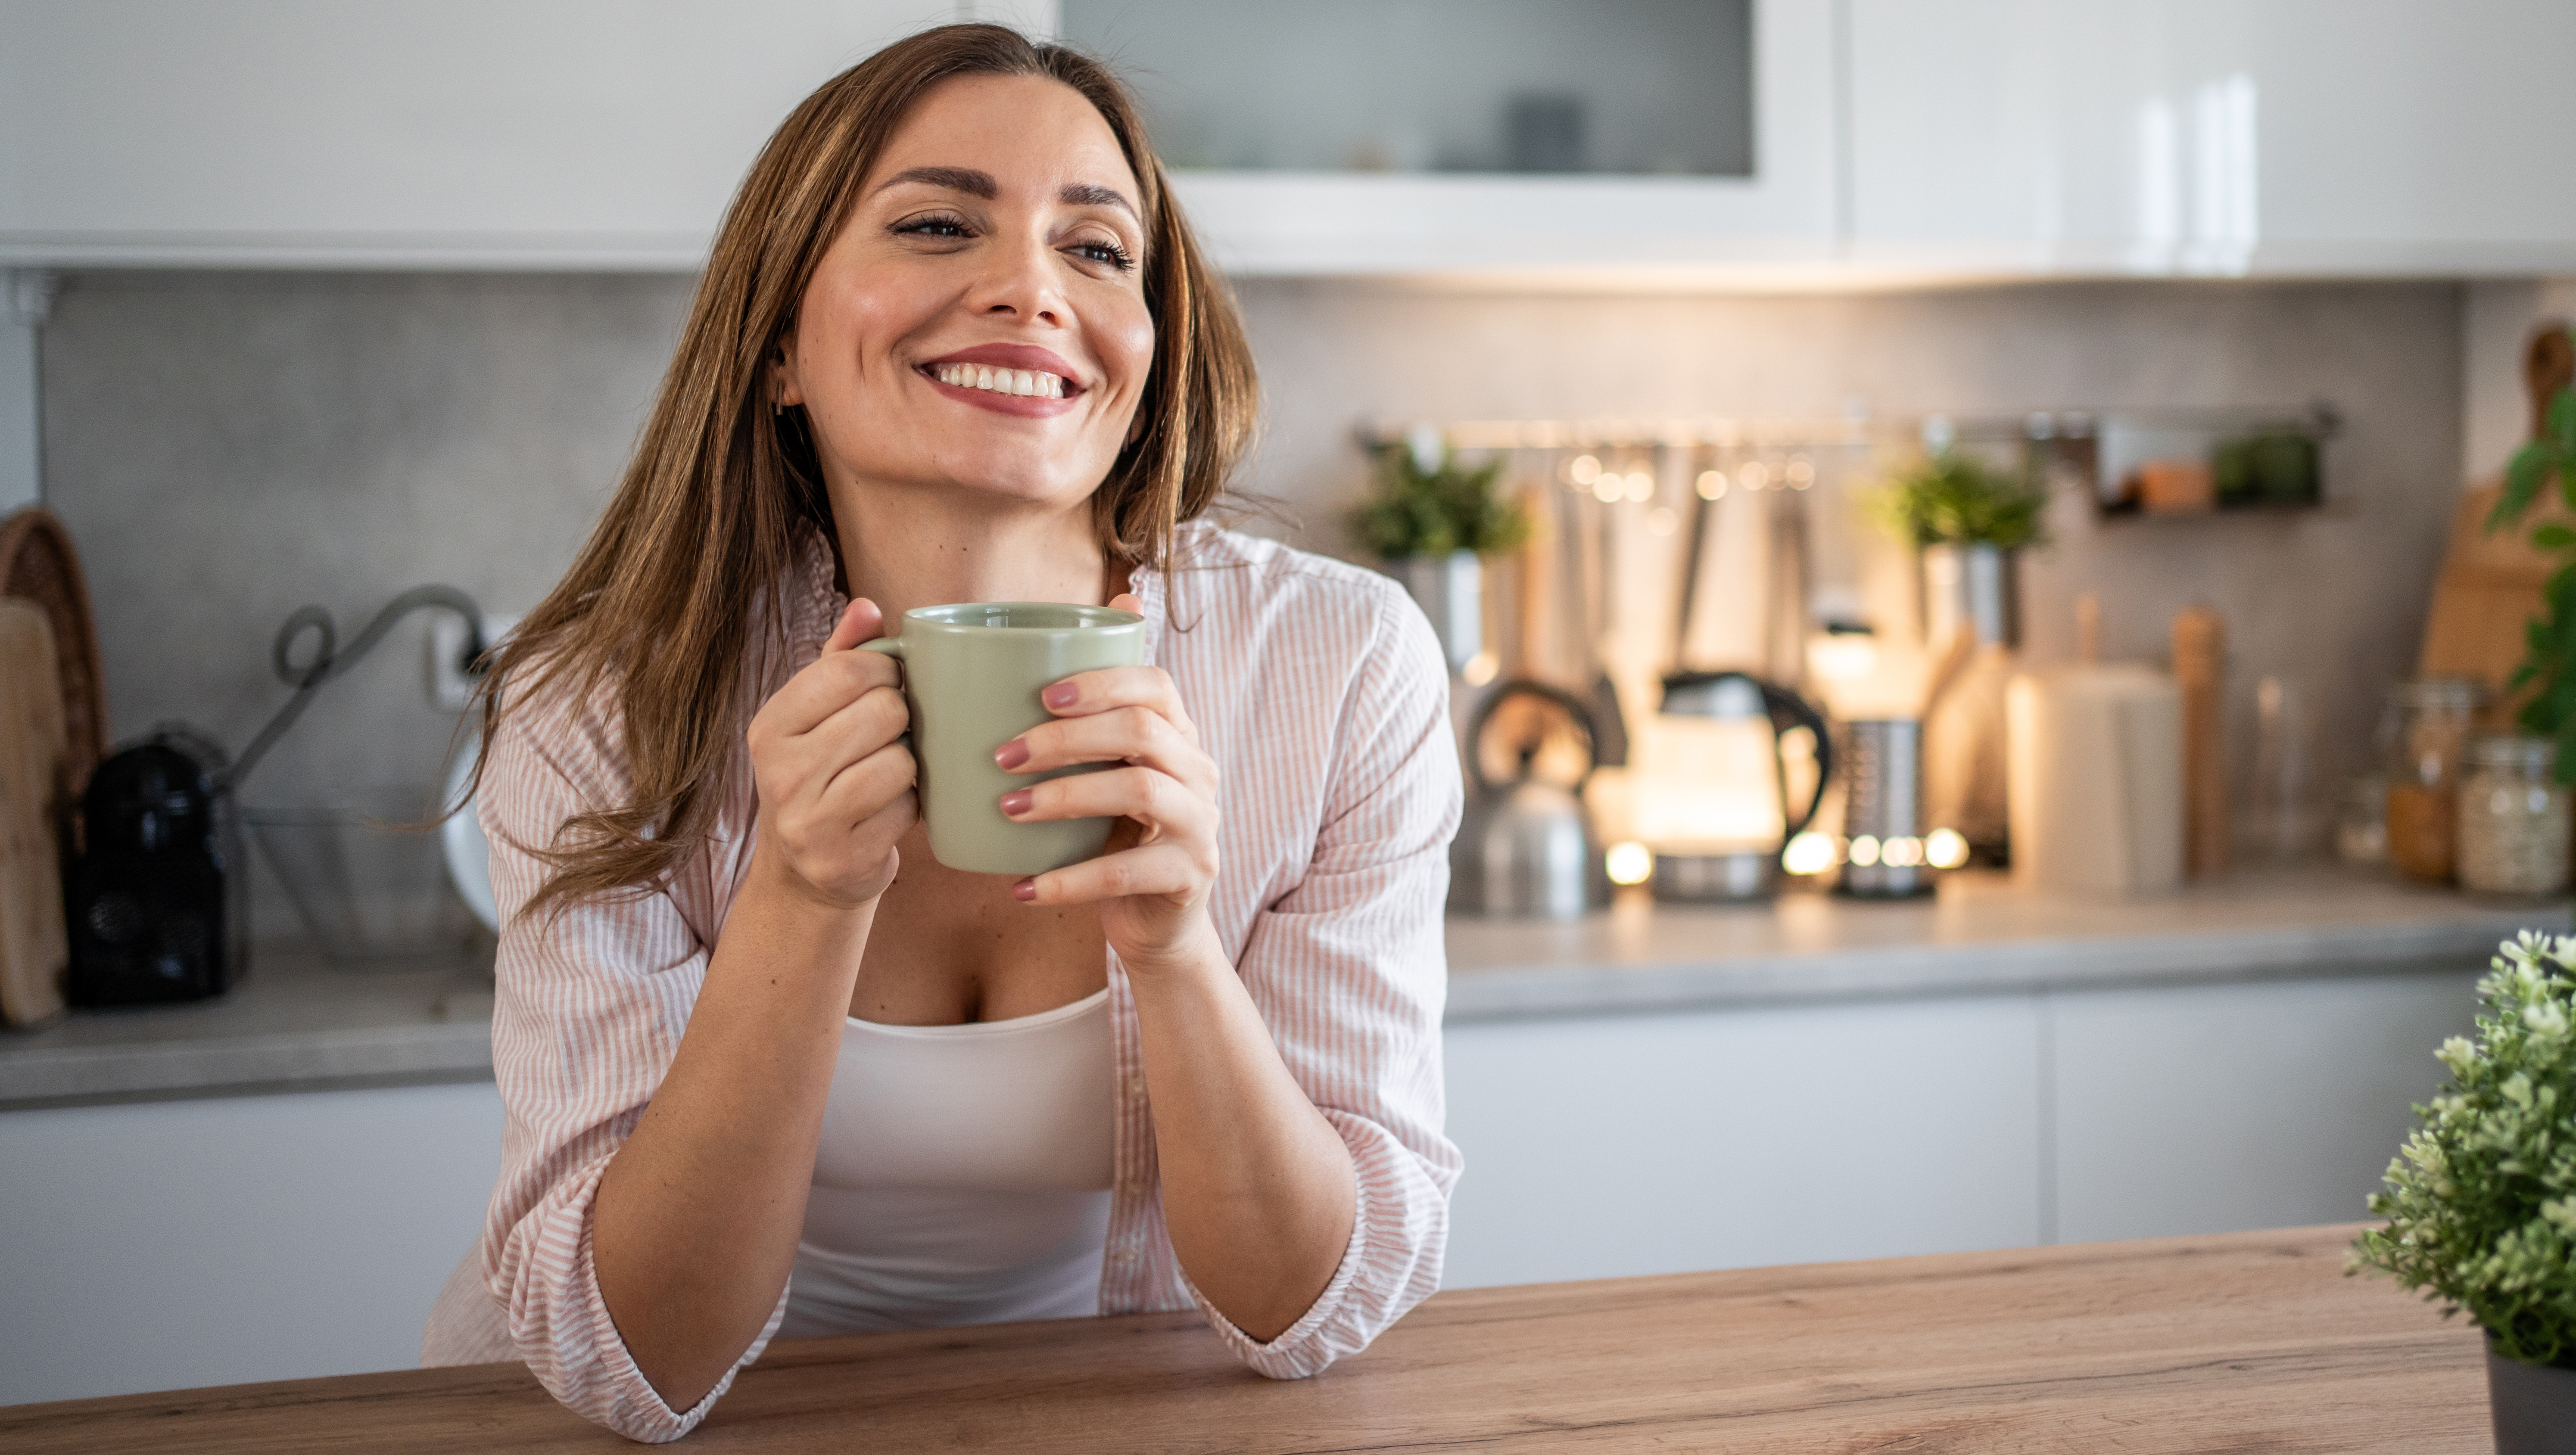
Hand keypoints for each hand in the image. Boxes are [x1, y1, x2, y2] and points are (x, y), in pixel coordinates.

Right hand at [743, 598, 915, 909]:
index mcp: (770, 725)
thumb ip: (843, 657)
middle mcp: (780, 772)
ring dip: (909, 766)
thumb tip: (869, 607)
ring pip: (900, 762)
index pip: (847, 670)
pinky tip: (888, 810)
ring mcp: (808, 820)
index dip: (887, 671)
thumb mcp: (818, 714)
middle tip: (891, 735)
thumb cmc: (820, 777)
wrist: (803, 873)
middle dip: (902, 719)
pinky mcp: (842, 859)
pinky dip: (910, 807)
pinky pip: (908, 810)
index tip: (889, 685)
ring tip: (889, 773)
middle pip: (883, 712)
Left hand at [995, 592, 1220, 971]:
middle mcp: (1198, 772)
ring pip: (1138, 790)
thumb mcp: (1107, 776)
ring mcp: (1200, 824)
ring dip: (1064, 795)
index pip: (1155, 685)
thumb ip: (1084, 727)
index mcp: (1178, 737)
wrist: (1158, 920)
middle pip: (1141, 730)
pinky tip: (1023, 887)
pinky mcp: (1189, 876)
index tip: (1042, 695)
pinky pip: (1124, 872)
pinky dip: (1068, 880)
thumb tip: (1041, 656)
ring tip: (1008, 809)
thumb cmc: (1118, 836)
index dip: (1102, 682)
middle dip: (1067, 737)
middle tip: (1003, 756)